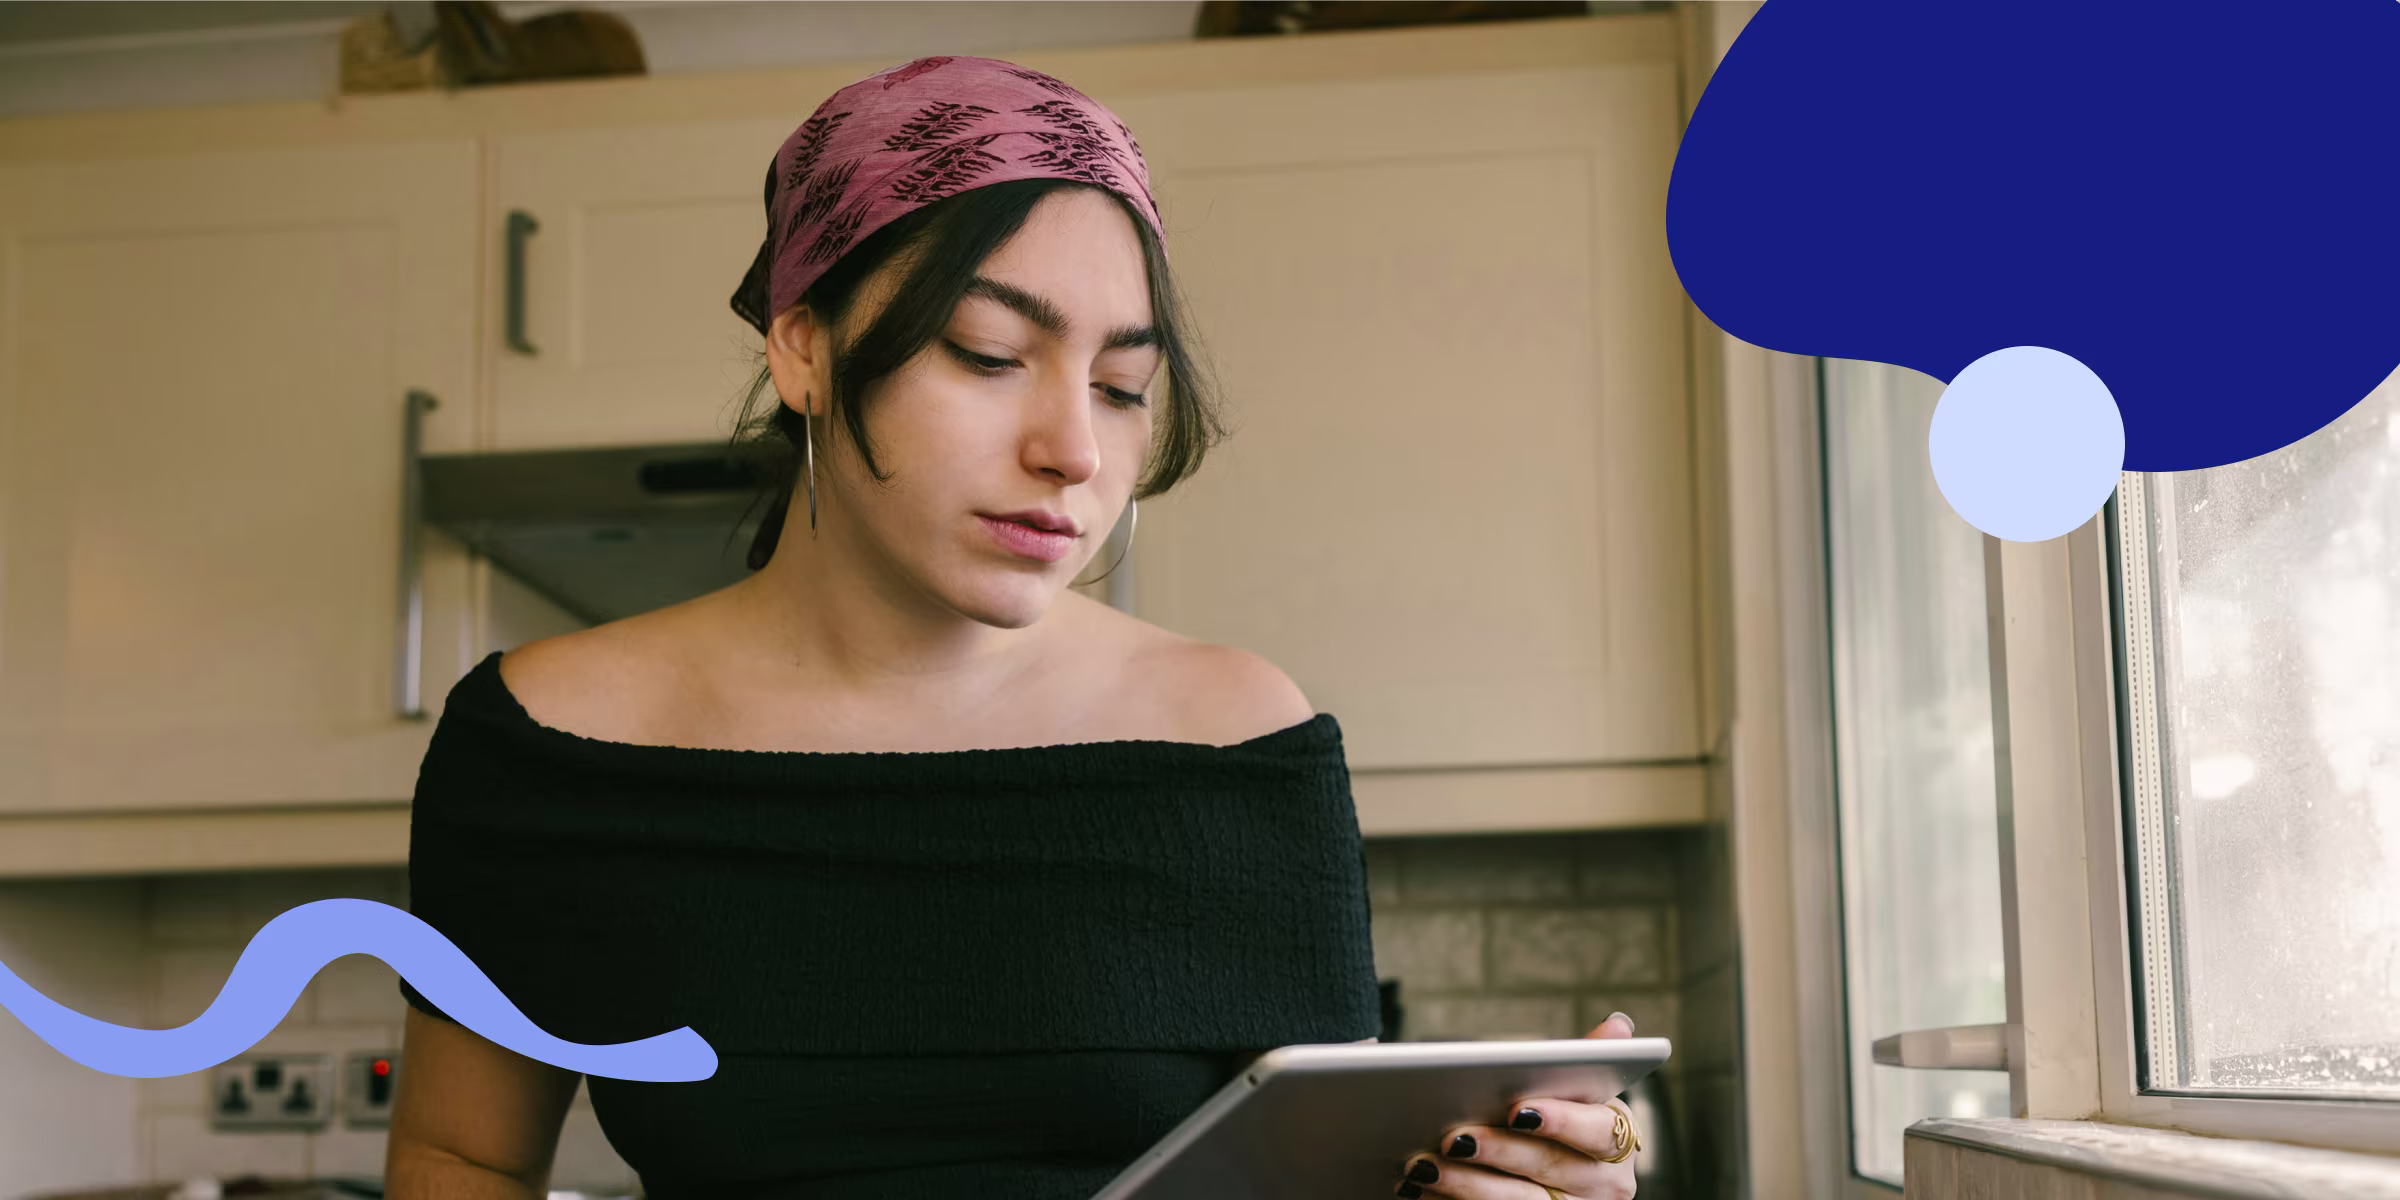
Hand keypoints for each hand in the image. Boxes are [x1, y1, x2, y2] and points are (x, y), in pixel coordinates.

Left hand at [1392, 1012, 1639, 1199]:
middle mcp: (1606, 1184)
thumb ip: (1584, 1059)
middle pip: (1551, 1168)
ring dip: (1467, 1184)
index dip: (1561, 1121)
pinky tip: (1424, 1191)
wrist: (1545, 1173)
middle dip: (1499, 1151)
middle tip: (1453, 1138)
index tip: (1516, 1110)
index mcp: (1618, 1139)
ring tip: (1425, 1165)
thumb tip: (1619, 1025)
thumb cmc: (1554, 1116)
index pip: (1600, 1132)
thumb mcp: (1569, 1089)